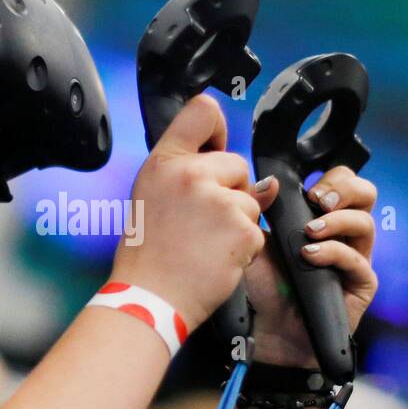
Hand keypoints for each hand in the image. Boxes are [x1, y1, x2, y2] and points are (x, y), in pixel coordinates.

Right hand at [111, 95, 275, 329]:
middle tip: (201, 222)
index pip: (202, 112)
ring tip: (204, 243)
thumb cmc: (147, 253)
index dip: (218, 129)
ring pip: (250, 200)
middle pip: (237, 163)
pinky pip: (256, 229)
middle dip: (231, 190)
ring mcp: (219, 201)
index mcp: (164, 162)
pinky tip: (216, 257)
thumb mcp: (154, 198)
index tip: (216, 148)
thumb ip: (194, 176)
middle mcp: (190, 174)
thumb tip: (260, 181)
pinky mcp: (241, 228)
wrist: (148, 297)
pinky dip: (243, 246)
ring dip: (237, 222)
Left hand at [243, 165, 378, 366]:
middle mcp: (343, 235)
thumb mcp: (255, 240)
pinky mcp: (361, 285)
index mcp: (322, 218)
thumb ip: (261, 208)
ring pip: (366, 224)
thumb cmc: (260, 286)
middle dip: (345, 189)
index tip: (307, 187)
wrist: (263, 330)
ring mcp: (354, 259)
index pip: (344, 182)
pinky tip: (310, 257)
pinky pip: (358, 261)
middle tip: (318, 200)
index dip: (334, 177)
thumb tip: (270, 181)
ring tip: (309, 233)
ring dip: (337, 221)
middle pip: (366, 194)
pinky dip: (334, 253)